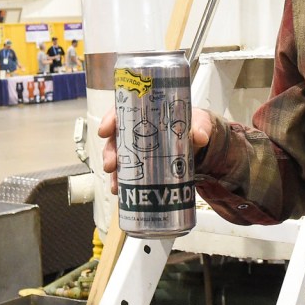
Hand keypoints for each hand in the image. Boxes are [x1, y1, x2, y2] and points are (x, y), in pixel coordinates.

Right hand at [98, 107, 214, 194]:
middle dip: (110, 152)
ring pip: (119, 158)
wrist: (200, 143)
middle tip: (111, 164)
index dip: (110, 120)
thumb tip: (199, 137)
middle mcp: (138, 131)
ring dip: (114, 172)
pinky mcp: (144, 165)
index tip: (104, 130)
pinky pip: (128, 173)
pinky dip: (123, 183)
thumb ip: (200, 127)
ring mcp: (139, 149)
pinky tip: (121, 192)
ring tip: (115, 185)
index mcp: (147, 114)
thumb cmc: (193, 125)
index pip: (123, 112)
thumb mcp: (198, 122)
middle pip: (116, 139)